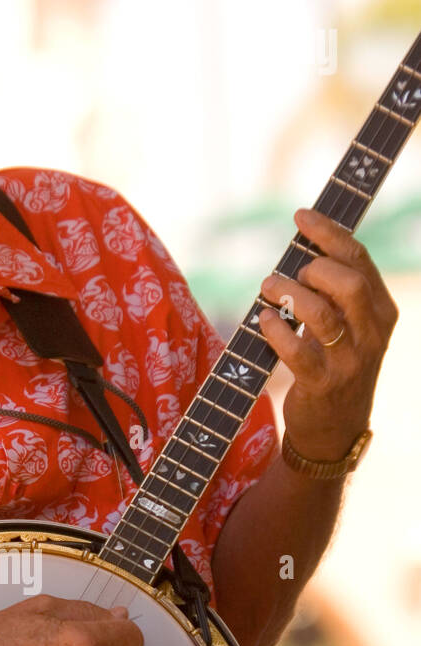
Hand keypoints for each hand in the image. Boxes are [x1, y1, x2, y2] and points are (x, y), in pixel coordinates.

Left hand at [258, 207, 398, 461]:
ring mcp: (350, 361)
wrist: (334, 429)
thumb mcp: (348, 327)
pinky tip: (263, 320)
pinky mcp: (323, 384)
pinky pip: (298, 351)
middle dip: (314, 268)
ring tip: (268, 287)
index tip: (301, 216)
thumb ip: (335, 292)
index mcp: (381, 311)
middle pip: (348, 282)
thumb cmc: (334, 366)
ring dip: (288, 294)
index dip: (329, 233)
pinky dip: (276, 330)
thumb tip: (303, 247)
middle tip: (291, 273)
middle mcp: (372, 334)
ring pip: (322, 314)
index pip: (360, 260)